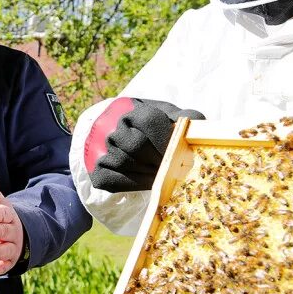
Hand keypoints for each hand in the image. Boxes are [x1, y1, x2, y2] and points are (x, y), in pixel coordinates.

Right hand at [89, 99, 203, 192]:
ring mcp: (104, 149)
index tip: (176, 149)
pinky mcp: (98, 171)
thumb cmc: (156, 129)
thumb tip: (194, 122)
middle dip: (157, 158)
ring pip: (124, 162)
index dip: (165, 137)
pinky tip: (148, 182)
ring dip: (147, 172)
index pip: (148, 119)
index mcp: (134, 110)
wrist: (127, 141)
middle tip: (169, 165)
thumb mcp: (170, 117)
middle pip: (136, 144)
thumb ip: (185, 117)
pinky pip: (113, 180)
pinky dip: (134, 183)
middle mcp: (114, 128)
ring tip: (160, 173)